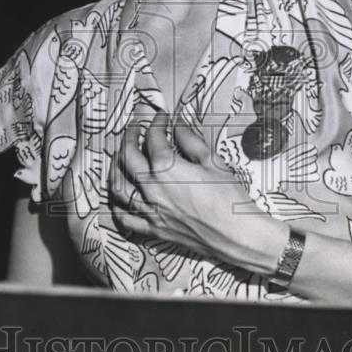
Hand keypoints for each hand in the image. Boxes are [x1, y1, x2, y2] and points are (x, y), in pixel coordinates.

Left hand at [107, 111, 285, 274]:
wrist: (236, 234)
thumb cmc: (228, 199)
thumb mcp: (212, 161)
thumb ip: (190, 141)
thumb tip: (179, 126)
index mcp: (166, 168)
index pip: (154, 138)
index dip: (157, 123)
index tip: (162, 118)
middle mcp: (151, 189)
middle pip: (128, 157)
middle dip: (129, 137)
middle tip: (135, 127)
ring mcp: (150, 210)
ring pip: (118, 186)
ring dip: (115, 166)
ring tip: (120, 155)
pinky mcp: (153, 229)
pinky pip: (124, 218)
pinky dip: (117, 205)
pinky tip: (118, 196)